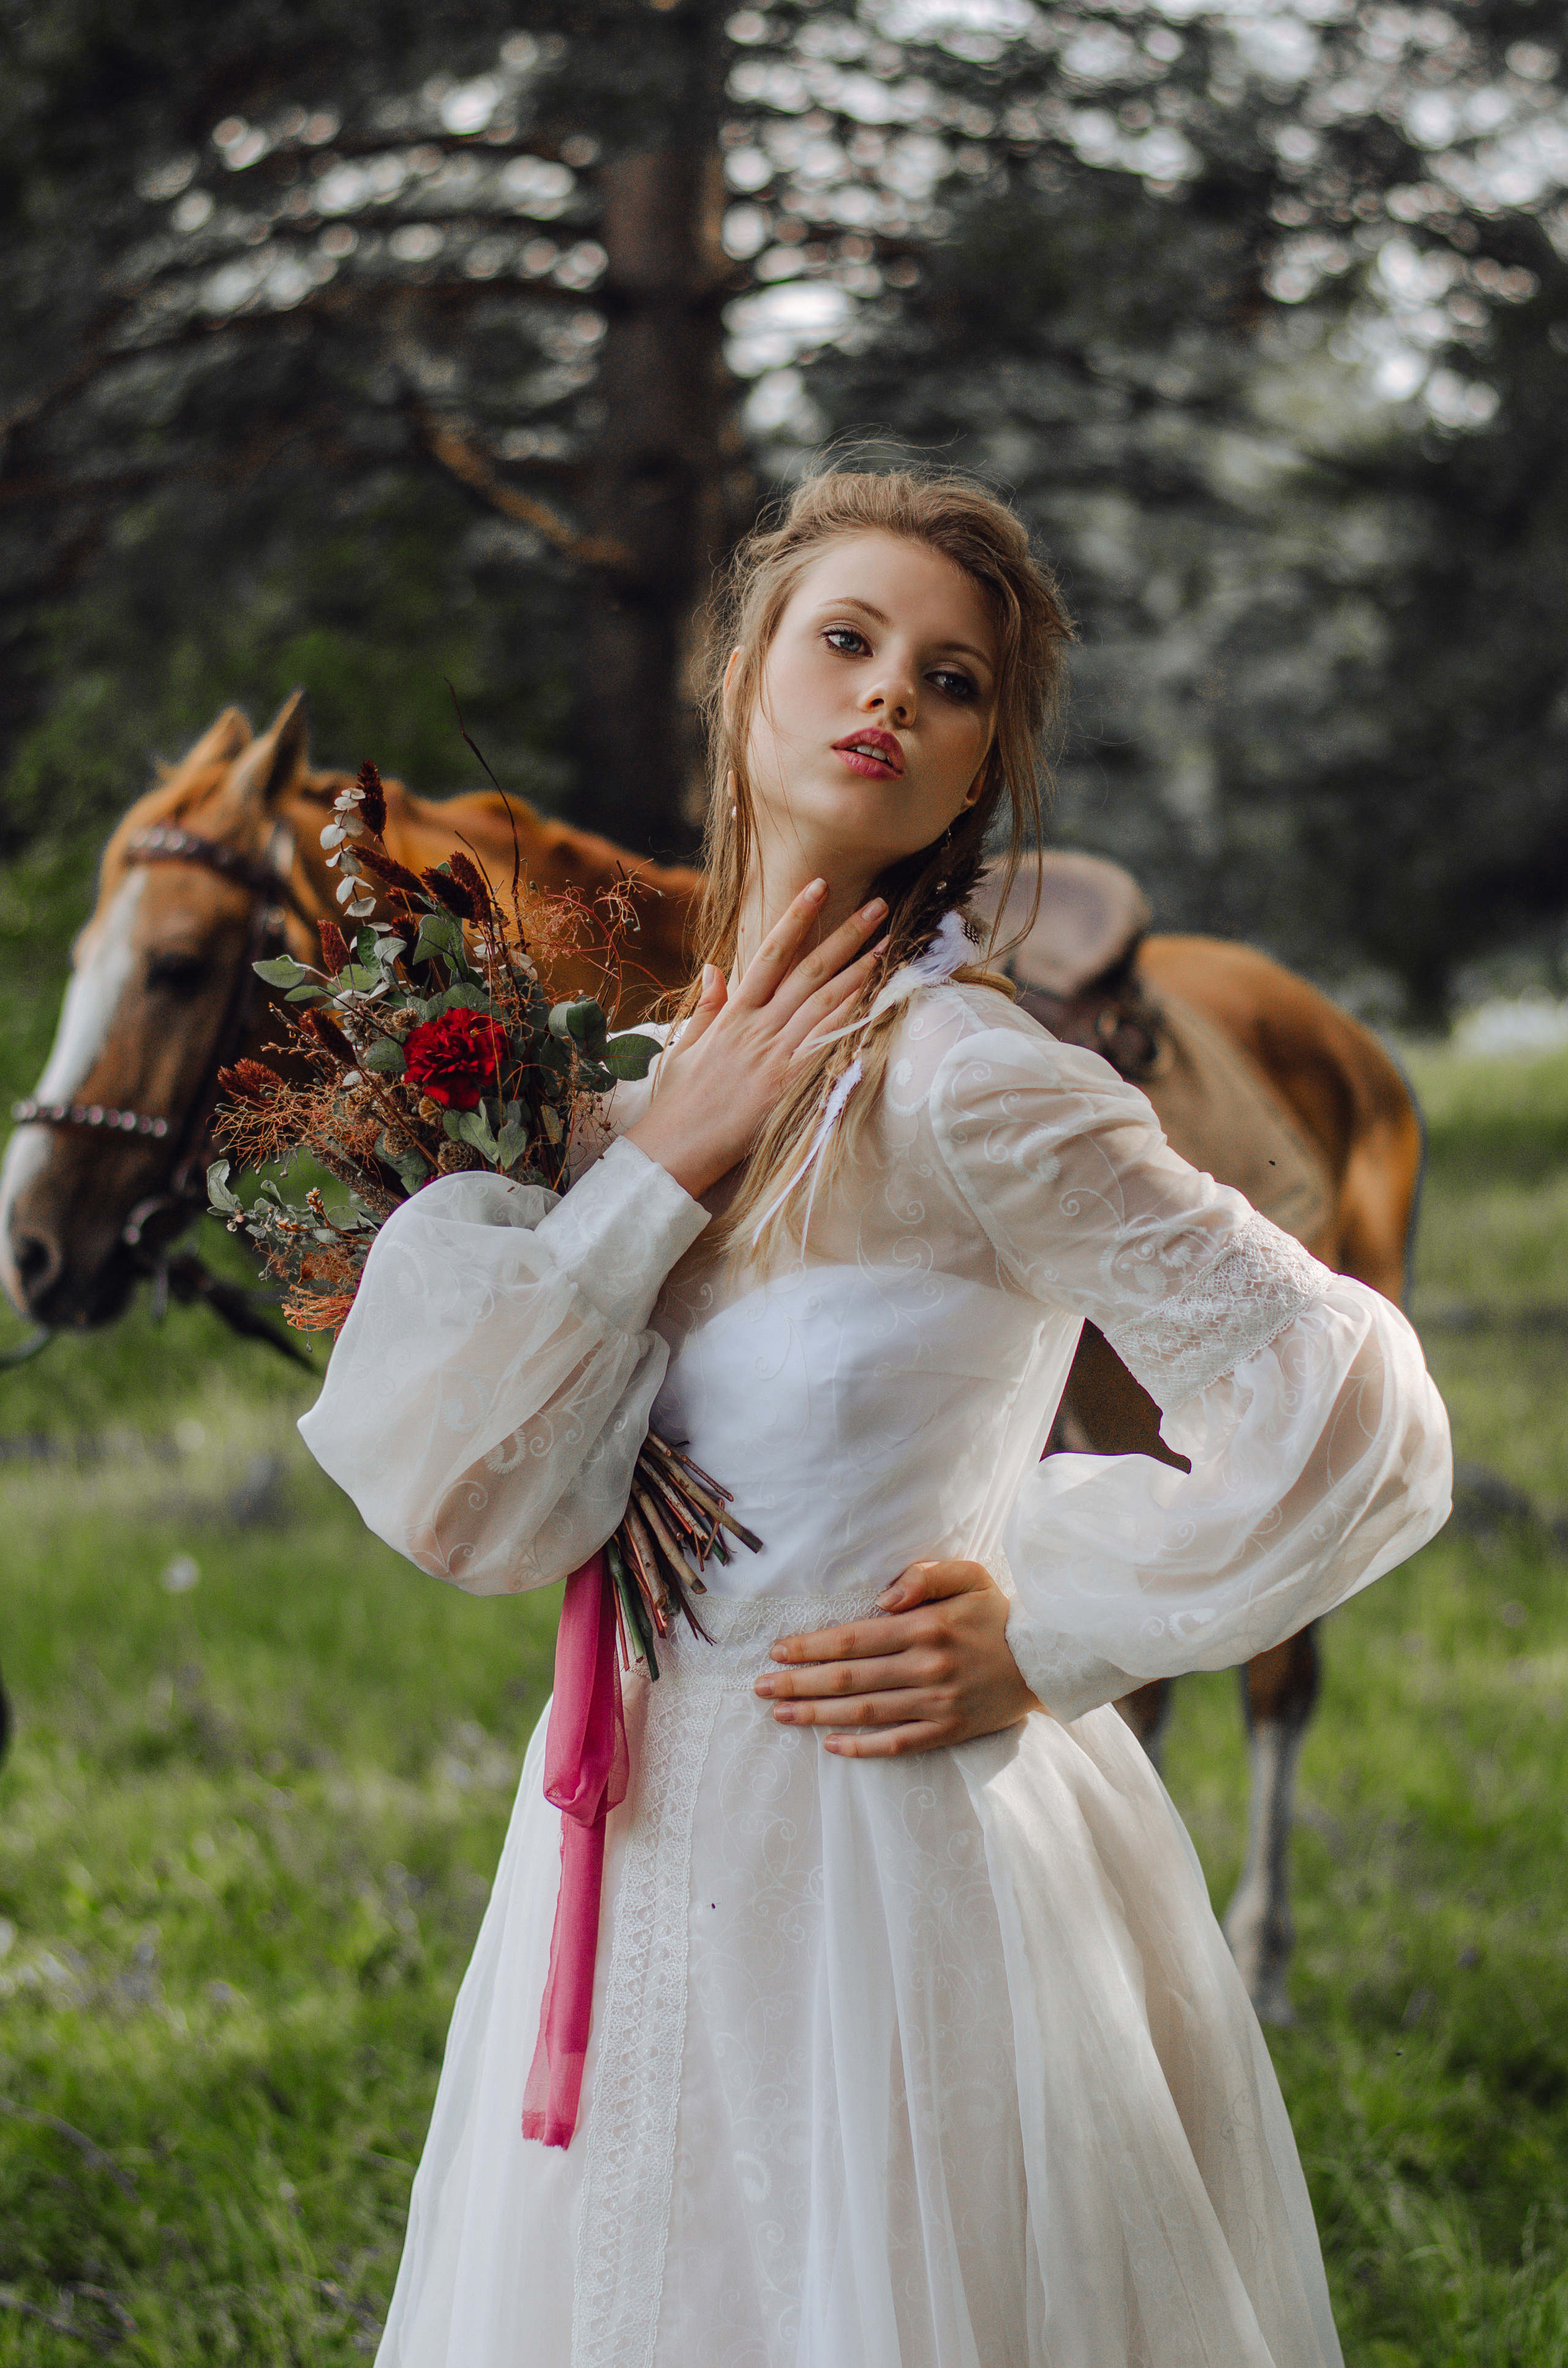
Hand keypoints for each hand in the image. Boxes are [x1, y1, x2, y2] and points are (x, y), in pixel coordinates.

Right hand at [624, 875, 886, 1200]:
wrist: (674, 1149)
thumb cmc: (679, 1103)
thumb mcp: (685, 1047)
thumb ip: (706, 1006)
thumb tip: (715, 967)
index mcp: (733, 1015)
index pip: (769, 954)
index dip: (795, 918)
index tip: (818, 887)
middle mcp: (757, 1028)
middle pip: (808, 971)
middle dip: (845, 935)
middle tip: (877, 905)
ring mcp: (775, 1056)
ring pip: (824, 1003)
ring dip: (859, 971)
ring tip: (887, 943)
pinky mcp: (788, 1087)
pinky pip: (827, 1047)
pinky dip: (852, 1022)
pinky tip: (877, 1002)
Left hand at [753, 1559, 1042, 1756]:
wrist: (1046, 1660)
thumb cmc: (997, 1613)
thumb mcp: (969, 1575)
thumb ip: (924, 1576)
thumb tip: (881, 1599)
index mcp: (925, 1628)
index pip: (853, 1639)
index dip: (811, 1646)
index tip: (777, 1650)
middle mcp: (926, 1668)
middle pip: (848, 1679)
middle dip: (798, 1682)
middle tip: (761, 1687)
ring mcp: (936, 1704)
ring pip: (864, 1713)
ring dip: (816, 1714)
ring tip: (780, 1714)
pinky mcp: (947, 1731)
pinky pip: (896, 1744)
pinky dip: (861, 1747)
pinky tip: (830, 1744)